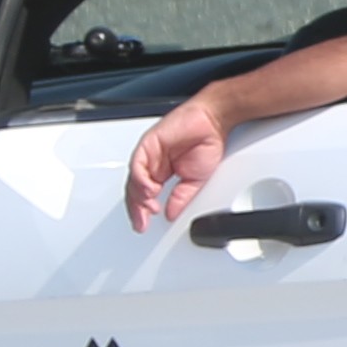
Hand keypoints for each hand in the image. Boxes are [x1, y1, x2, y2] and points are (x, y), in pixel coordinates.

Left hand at [126, 94, 228, 232]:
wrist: (213, 120)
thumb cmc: (206, 143)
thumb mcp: (195, 181)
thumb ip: (181, 198)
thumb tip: (171, 214)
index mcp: (161, 173)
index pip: (144, 196)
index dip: (141, 212)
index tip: (143, 226)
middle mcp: (152, 163)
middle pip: (135, 190)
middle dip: (136, 209)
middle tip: (140, 224)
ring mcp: (149, 153)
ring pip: (134, 179)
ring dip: (138, 197)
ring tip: (147, 209)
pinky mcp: (149, 143)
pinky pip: (138, 164)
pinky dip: (141, 179)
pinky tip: (149, 191)